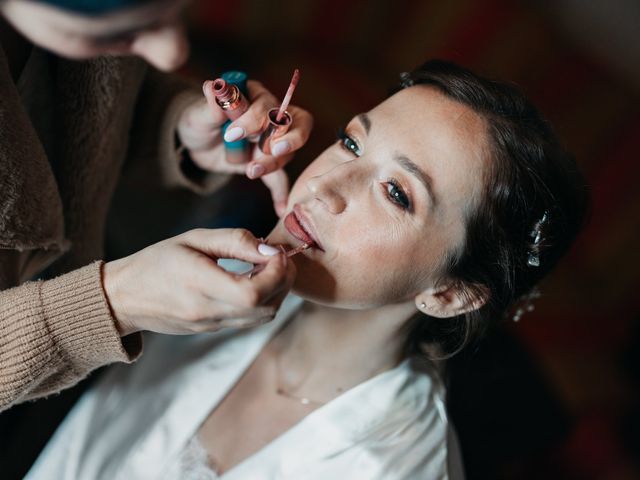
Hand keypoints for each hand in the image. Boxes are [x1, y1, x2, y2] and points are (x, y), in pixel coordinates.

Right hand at [103, 228, 295, 335]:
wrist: (125, 298)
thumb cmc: (156, 262)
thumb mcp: (193, 239)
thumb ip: (234, 241)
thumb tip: (269, 248)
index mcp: (199, 285)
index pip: (253, 293)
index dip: (276, 272)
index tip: (276, 251)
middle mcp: (208, 312)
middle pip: (266, 308)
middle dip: (284, 281)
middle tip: (280, 257)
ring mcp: (212, 325)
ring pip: (263, 317)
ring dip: (278, 292)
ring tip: (270, 267)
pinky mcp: (214, 330)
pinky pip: (250, 320)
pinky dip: (264, 301)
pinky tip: (256, 281)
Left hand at [177, 80, 312, 216]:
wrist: (194, 144)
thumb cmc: (198, 121)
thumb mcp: (200, 115)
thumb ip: (211, 106)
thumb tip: (213, 86)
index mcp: (256, 97)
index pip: (268, 105)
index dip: (255, 119)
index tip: (232, 132)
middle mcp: (270, 117)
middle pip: (292, 126)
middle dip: (285, 139)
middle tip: (272, 150)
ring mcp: (270, 141)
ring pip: (286, 152)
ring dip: (273, 163)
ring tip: (251, 171)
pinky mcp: (266, 162)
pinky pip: (279, 177)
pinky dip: (280, 192)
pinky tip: (280, 208)